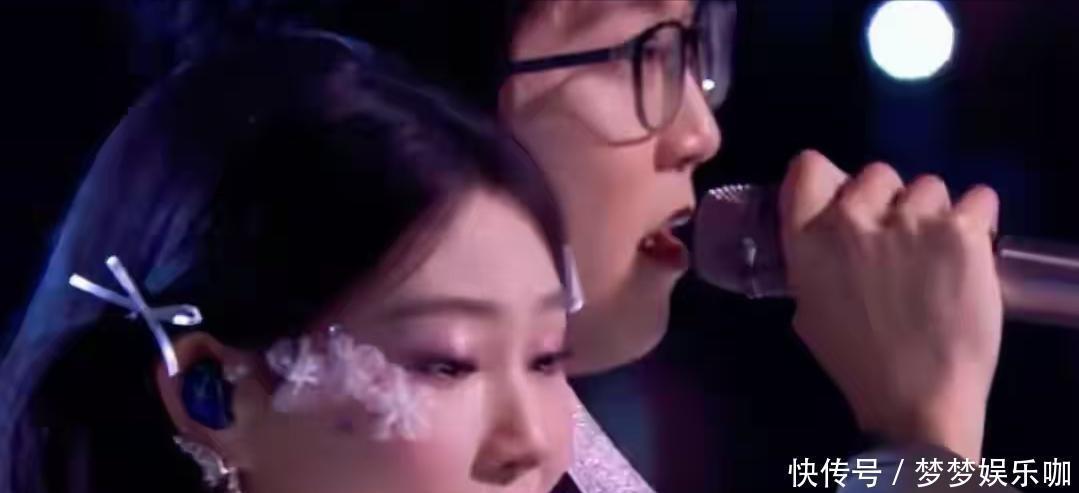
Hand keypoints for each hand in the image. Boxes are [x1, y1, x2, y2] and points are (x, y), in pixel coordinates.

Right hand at [778, 150, 1001, 459]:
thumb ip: (813, 260)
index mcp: (808, 239)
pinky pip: (979, 198)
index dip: (830, 180)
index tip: (846, 202)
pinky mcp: (961, 232)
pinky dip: (979, 220)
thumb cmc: (858, 362)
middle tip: (899, 242)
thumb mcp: (809, 309)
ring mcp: (909, 222)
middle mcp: (853, 220)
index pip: (809, 166)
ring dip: (934, 213)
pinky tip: (971, 249)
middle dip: (889, 201)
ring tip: (938, 257)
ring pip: (928, 186)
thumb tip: (829, 235)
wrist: (917, 399)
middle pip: (876, 172)